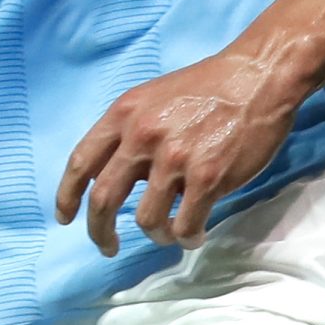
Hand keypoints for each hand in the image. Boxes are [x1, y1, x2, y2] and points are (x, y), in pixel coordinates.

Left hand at [55, 45, 304, 256]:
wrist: (257, 77)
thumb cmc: (208, 88)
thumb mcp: (154, 99)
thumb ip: (130, 133)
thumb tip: (113, 177)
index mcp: (124, 114)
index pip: (81, 163)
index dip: (68, 196)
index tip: (66, 218)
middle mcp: (142, 135)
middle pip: (104, 200)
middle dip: (100, 232)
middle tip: (108, 246)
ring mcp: (174, 157)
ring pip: (147, 220)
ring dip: (157, 235)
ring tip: (171, 233)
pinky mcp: (207, 176)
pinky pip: (185, 225)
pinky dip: (187, 237)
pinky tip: (194, 234)